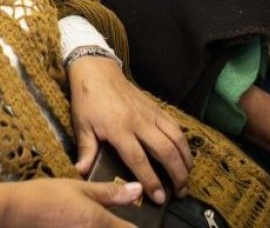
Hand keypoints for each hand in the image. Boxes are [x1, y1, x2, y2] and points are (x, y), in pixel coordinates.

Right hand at [0, 179, 140, 227]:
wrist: (12, 212)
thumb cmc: (44, 196)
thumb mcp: (79, 188)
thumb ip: (110, 193)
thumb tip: (138, 189)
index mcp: (98, 222)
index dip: (133, 226)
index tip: (129, 221)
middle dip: (115, 227)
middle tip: (107, 219)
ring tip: (84, 220)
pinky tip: (75, 225)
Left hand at [69, 55, 191, 204]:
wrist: (97, 70)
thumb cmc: (87, 99)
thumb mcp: (81, 125)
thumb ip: (86, 150)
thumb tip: (82, 172)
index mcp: (119, 129)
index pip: (139, 160)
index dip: (151, 181)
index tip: (159, 198)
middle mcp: (139, 122)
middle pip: (165, 151)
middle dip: (177, 174)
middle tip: (180, 192)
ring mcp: (150, 113)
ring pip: (176, 138)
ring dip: (185, 159)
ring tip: (187, 177)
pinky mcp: (156, 107)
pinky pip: (175, 126)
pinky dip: (183, 142)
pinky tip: (184, 154)